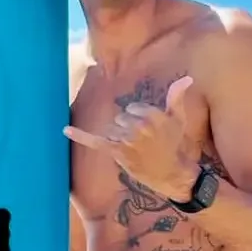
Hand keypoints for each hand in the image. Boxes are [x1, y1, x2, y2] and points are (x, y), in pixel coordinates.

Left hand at [65, 75, 198, 201]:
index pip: (133, 107)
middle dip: (129, 127)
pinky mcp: (117, 152)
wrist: (171, 172)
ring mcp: (126, 139)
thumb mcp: (178, 118)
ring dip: (120, 137)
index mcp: (152, 114)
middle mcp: (138, 126)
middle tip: (144, 142)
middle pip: (121, 117)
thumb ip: (177, 96)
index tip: (151, 131)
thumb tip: (186, 78)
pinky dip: (80, 136)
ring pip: (112, 128)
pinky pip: (95, 141)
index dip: (140, 117)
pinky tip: (65, 130)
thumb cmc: (174, 144)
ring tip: (136, 149)